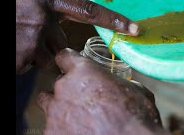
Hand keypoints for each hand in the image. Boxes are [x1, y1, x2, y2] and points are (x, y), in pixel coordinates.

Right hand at [16, 0, 138, 73]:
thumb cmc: (3, 7)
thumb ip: (48, 12)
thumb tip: (63, 34)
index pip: (89, 9)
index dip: (113, 19)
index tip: (135, 28)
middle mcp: (43, 16)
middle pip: (61, 45)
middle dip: (47, 47)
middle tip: (22, 35)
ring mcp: (32, 37)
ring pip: (47, 59)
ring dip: (32, 55)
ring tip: (13, 41)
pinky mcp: (22, 56)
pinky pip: (29, 66)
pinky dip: (20, 62)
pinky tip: (9, 48)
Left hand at [37, 48, 168, 134]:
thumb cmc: (135, 117)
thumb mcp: (135, 90)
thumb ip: (118, 83)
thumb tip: (119, 87)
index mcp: (83, 71)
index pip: (64, 57)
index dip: (69, 62)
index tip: (72, 68)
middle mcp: (64, 88)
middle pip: (57, 83)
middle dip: (68, 90)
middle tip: (84, 100)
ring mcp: (54, 113)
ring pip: (48, 105)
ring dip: (60, 108)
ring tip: (78, 118)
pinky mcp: (51, 133)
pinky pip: (52, 127)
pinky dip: (62, 129)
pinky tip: (79, 132)